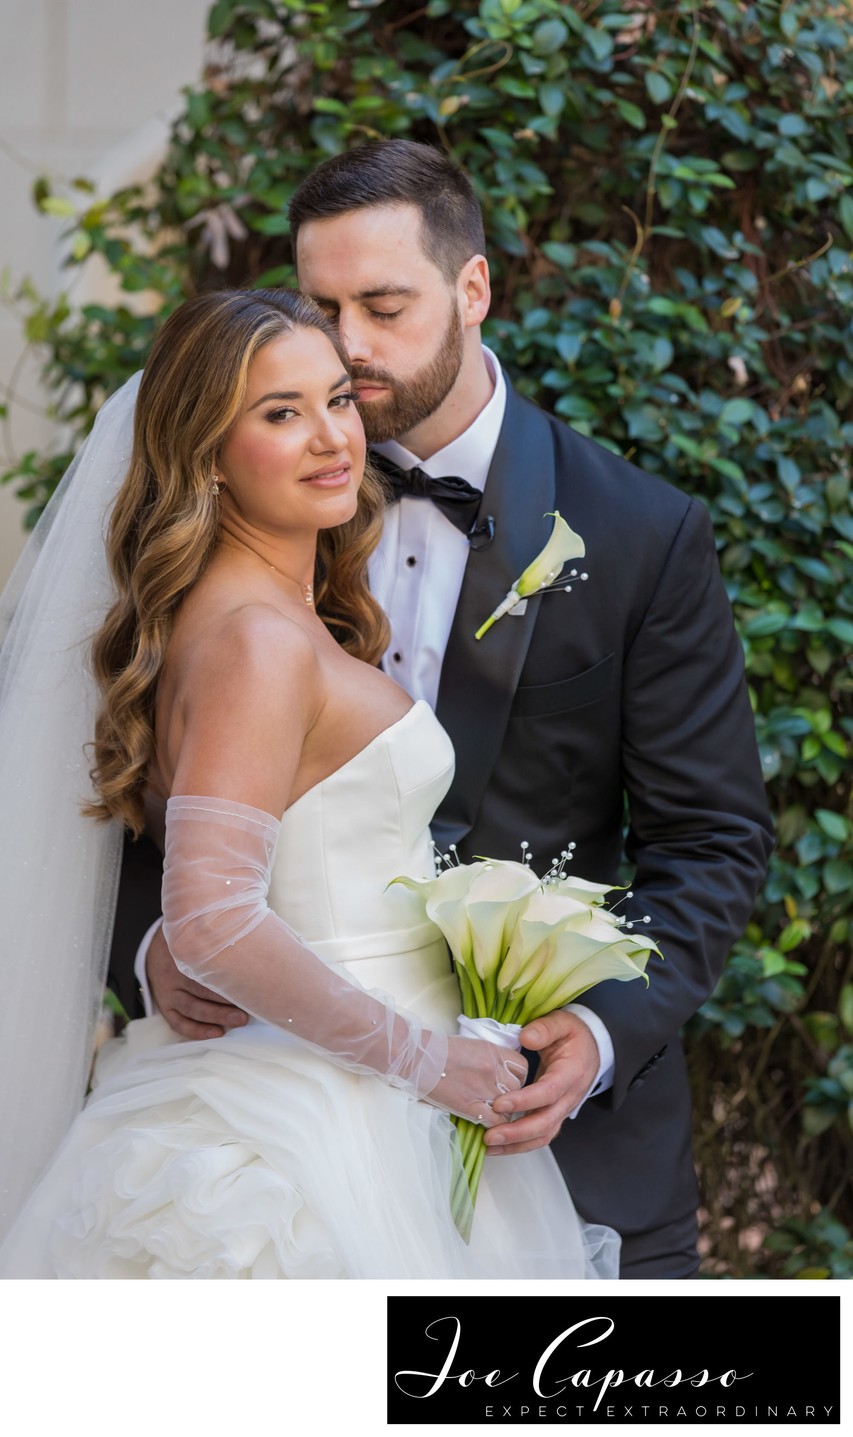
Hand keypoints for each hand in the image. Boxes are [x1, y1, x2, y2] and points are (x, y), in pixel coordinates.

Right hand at [147, 923, 247, 1039]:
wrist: (153, 947)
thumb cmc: (187, 940)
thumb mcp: (197, 933)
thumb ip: (217, 939)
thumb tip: (253, 943)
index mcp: (183, 953)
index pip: (205, 966)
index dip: (227, 976)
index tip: (250, 982)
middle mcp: (174, 973)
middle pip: (200, 989)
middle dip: (225, 1000)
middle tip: (248, 1007)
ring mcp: (168, 991)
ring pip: (191, 1008)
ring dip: (216, 1016)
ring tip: (239, 1020)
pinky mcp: (164, 1005)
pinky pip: (178, 1022)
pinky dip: (196, 1031)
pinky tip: (216, 1033)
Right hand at [425, 1035, 526, 1127]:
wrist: (416, 1057)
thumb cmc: (437, 1050)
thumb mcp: (471, 1045)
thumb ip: (490, 1057)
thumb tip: (499, 1070)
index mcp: (494, 1051)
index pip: (522, 1067)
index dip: (518, 1077)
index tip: (509, 1082)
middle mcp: (493, 1069)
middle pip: (518, 1089)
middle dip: (512, 1096)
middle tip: (500, 1100)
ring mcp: (484, 1089)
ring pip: (509, 1107)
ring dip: (503, 1112)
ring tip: (491, 1112)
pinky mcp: (472, 1107)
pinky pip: (495, 1121)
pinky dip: (493, 1124)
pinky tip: (484, 1122)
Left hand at [483, 1010, 598, 1155]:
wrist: (592, 1048)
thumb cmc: (573, 1035)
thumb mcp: (562, 1023)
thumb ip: (545, 1029)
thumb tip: (525, 1038)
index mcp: (571, 1073)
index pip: (548, 1092)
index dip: (525, 1101)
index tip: (499, 1104)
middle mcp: (569, 1097)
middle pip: (546, 1123)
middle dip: (517, 1133)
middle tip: (489, 1136)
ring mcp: (563, 1109)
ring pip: (543, 1135)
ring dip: (516, 1144)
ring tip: (489, 1146)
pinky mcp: (555, 1115)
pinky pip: (540, 1136)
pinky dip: (520, 1144)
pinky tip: (499, 1145)